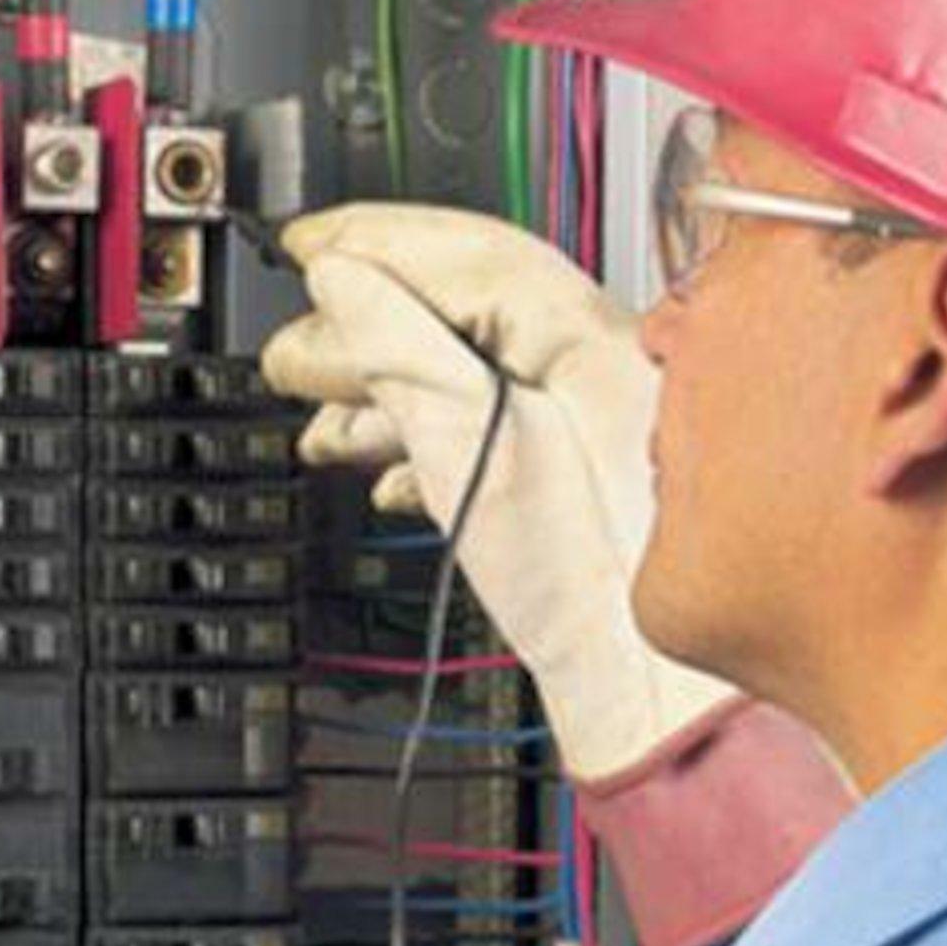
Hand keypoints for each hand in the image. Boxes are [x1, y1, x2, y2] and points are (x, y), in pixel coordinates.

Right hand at [260, 203, 734, 780]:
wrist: (651, 703)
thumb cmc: (598, 595)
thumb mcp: (477, 452)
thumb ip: (407, 353)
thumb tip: (344, 278)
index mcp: (596, 338)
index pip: (472, 252)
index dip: (378, 242)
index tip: (307, 246)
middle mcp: (598, 367)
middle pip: (460, 308)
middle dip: (364, 322)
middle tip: (295, 343)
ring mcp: (585, 423)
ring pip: (466, 369)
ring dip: (380, 386)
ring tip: (320, 415)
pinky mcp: (568, 478)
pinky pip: (482, 424)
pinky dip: (418, 435)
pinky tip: (384, 471)